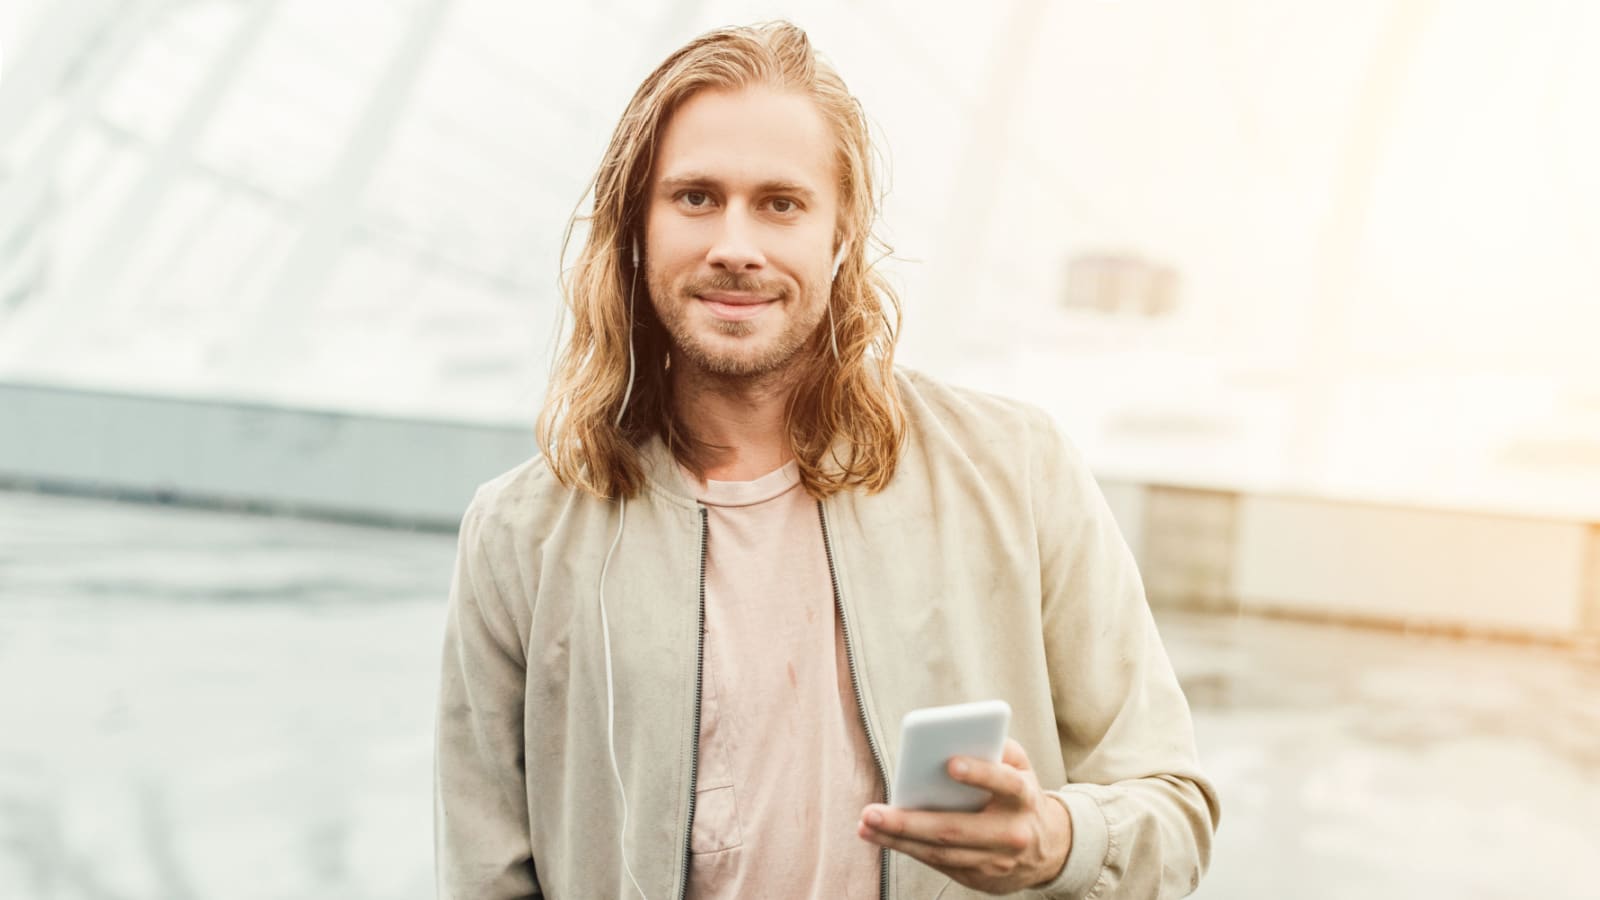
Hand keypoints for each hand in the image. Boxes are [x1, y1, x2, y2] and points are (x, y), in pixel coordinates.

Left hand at [857, 738, 1072, 893]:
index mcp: (1023, 797)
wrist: (1050, 850)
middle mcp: (1011, 833)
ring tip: (866, 825)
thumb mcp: (1022, 768)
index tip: (950, 763)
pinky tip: (883, 838)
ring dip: (899, 841)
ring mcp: (996, 860)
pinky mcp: (982, 879)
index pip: (1004, 783)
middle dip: (909, 822)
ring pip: (941, 853)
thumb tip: (960, 736)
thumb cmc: (1021, 797)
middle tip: (872, 812)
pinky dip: (910, 850)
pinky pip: (940, 865)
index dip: (980, 774)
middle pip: (955, 829)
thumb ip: (998, 748)